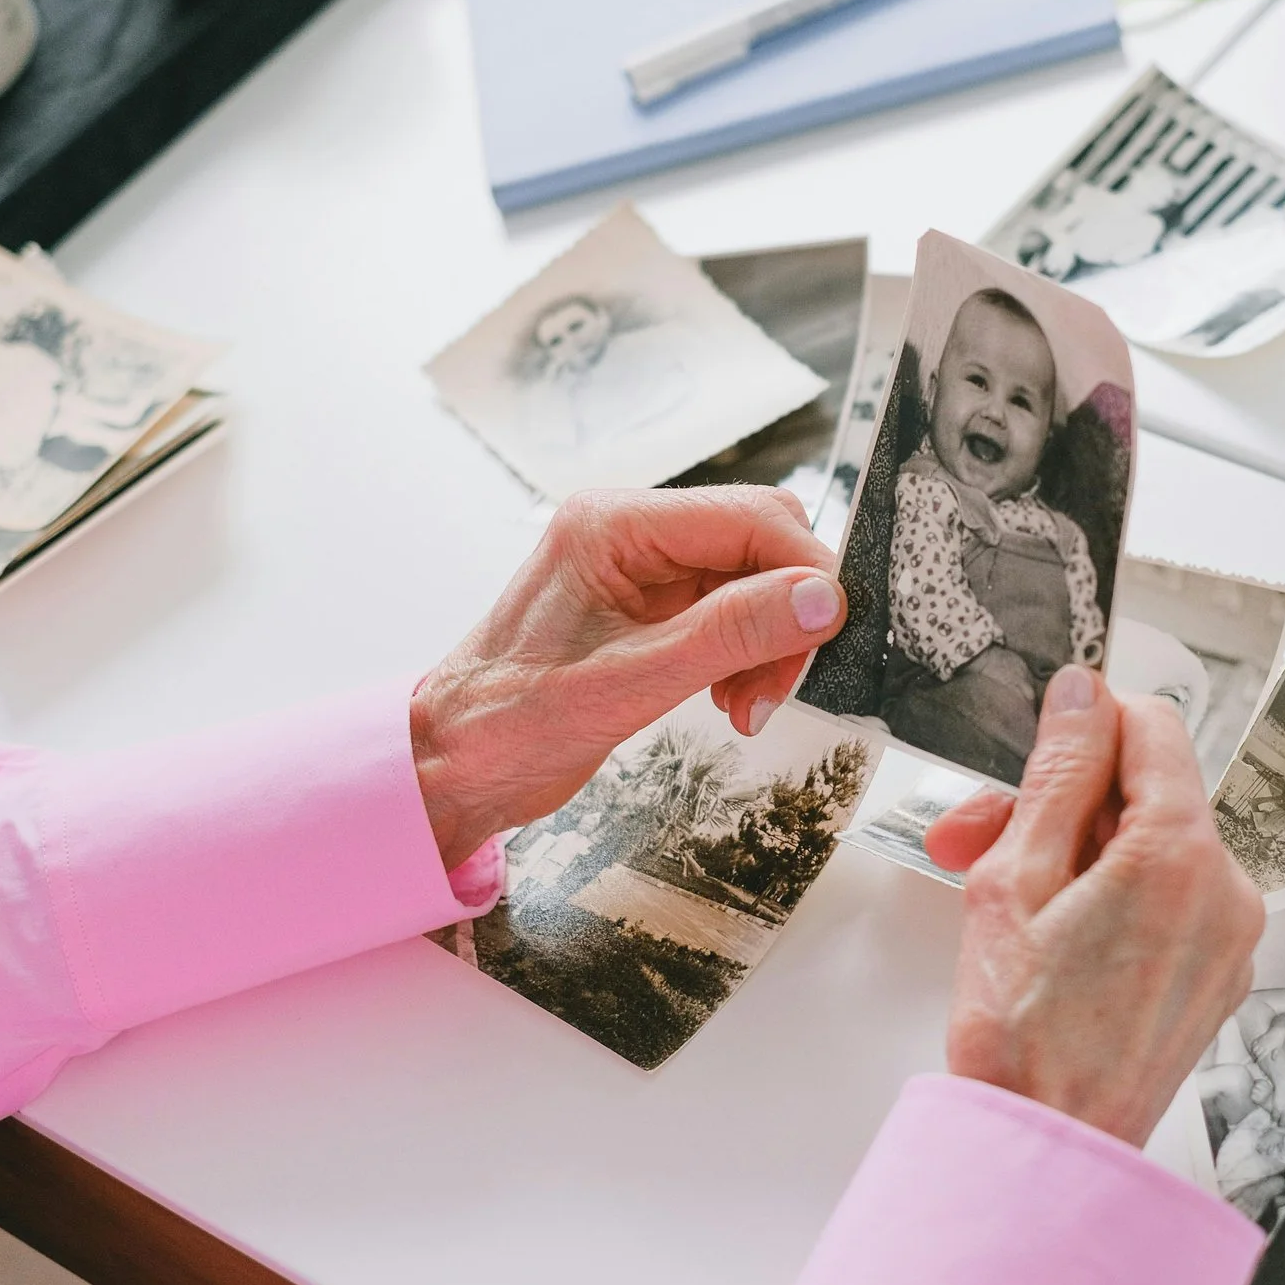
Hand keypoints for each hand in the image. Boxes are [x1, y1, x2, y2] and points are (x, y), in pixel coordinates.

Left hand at [410, 487, 844, 867]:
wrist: (452, 766)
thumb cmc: (510, 724)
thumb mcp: (632, 682)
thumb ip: (732, 633)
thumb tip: (822, 598)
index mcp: (615, 523)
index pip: (750, 517)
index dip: (804, 571)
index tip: (831, 633)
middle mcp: (630, 530)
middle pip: (759, 542)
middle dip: (786, 613)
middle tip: (776, 687)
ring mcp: (640, 567)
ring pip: (752, 580)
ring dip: (769, 643)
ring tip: (746, 705)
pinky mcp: (649, 605)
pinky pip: (729, 612)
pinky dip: (746, 655)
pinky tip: (731, 699)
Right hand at [922, 666, 1265, 1146]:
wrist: (1047, 1149)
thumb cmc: (1023, 1033)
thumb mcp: (1016, 876)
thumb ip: (1057, 772)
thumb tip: (1082, 694)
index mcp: (1183, 855)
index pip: (1152, 727)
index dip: (1085, 726)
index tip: (1033, 751)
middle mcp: (1227, 891)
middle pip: (1145, 793)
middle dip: (1056, 803)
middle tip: (975, 836)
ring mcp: (1228, 940)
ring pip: (1149, 848)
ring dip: (1071, 852)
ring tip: (993, 896)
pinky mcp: (1214, 977)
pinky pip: (1165, 901)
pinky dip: (1106, 897)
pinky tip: (1044, 932)